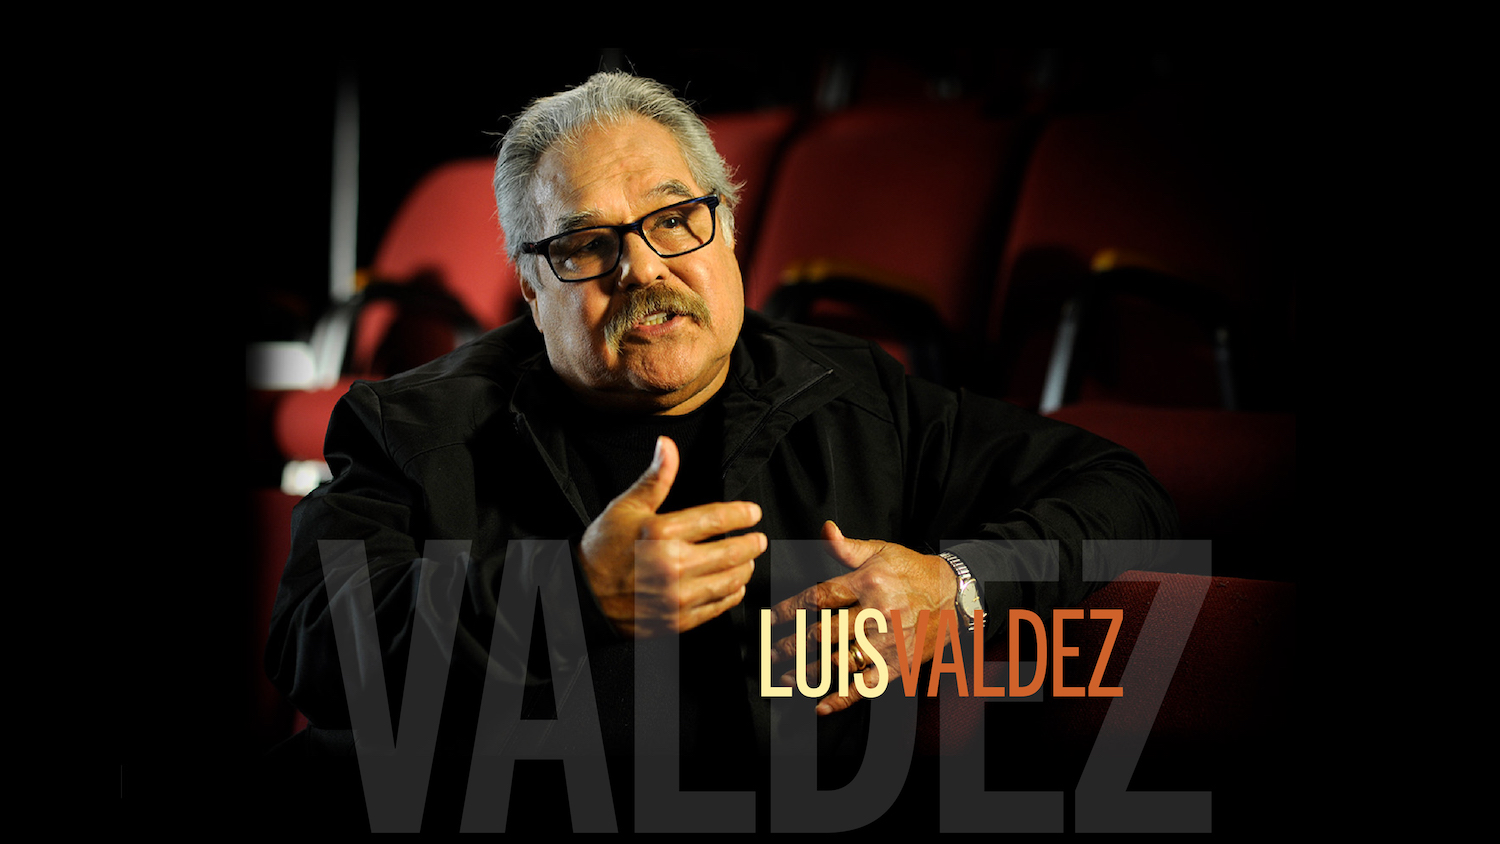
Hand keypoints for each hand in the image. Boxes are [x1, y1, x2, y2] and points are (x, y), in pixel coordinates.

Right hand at [577, 436, 764, 636]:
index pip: (716, 520)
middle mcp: (672, 566)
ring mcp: (676, 597)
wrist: (581, 596)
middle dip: (751, 544)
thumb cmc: (602, 549)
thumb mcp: (626, 507)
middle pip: (730, 553)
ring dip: (744, 568)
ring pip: (729, 581)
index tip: (752, 513)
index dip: (741, 515)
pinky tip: (733, 585)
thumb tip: (667, 445)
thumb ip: (655, 478)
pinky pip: (717, 607)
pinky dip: (731, 594)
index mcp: (661, 533)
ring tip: (748, 560)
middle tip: (758, 539)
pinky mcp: (677, 620)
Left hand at [769, 521, 956, 714]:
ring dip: (807, 673)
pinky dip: (842, 698)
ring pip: (839, 662)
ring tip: (784, 679)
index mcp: (868, 583)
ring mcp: (886, 643)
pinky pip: (866, 686)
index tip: (771, 619)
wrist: (956, 596)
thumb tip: (824, 529)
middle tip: (771, 653)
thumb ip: (847, 547)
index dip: (790, 610)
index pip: (819, 597)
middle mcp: (875, 614)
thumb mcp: (882, 552)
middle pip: (823, 633)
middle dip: (791, 645)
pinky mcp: (897, 664)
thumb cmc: (914, 572)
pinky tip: (820, 705)